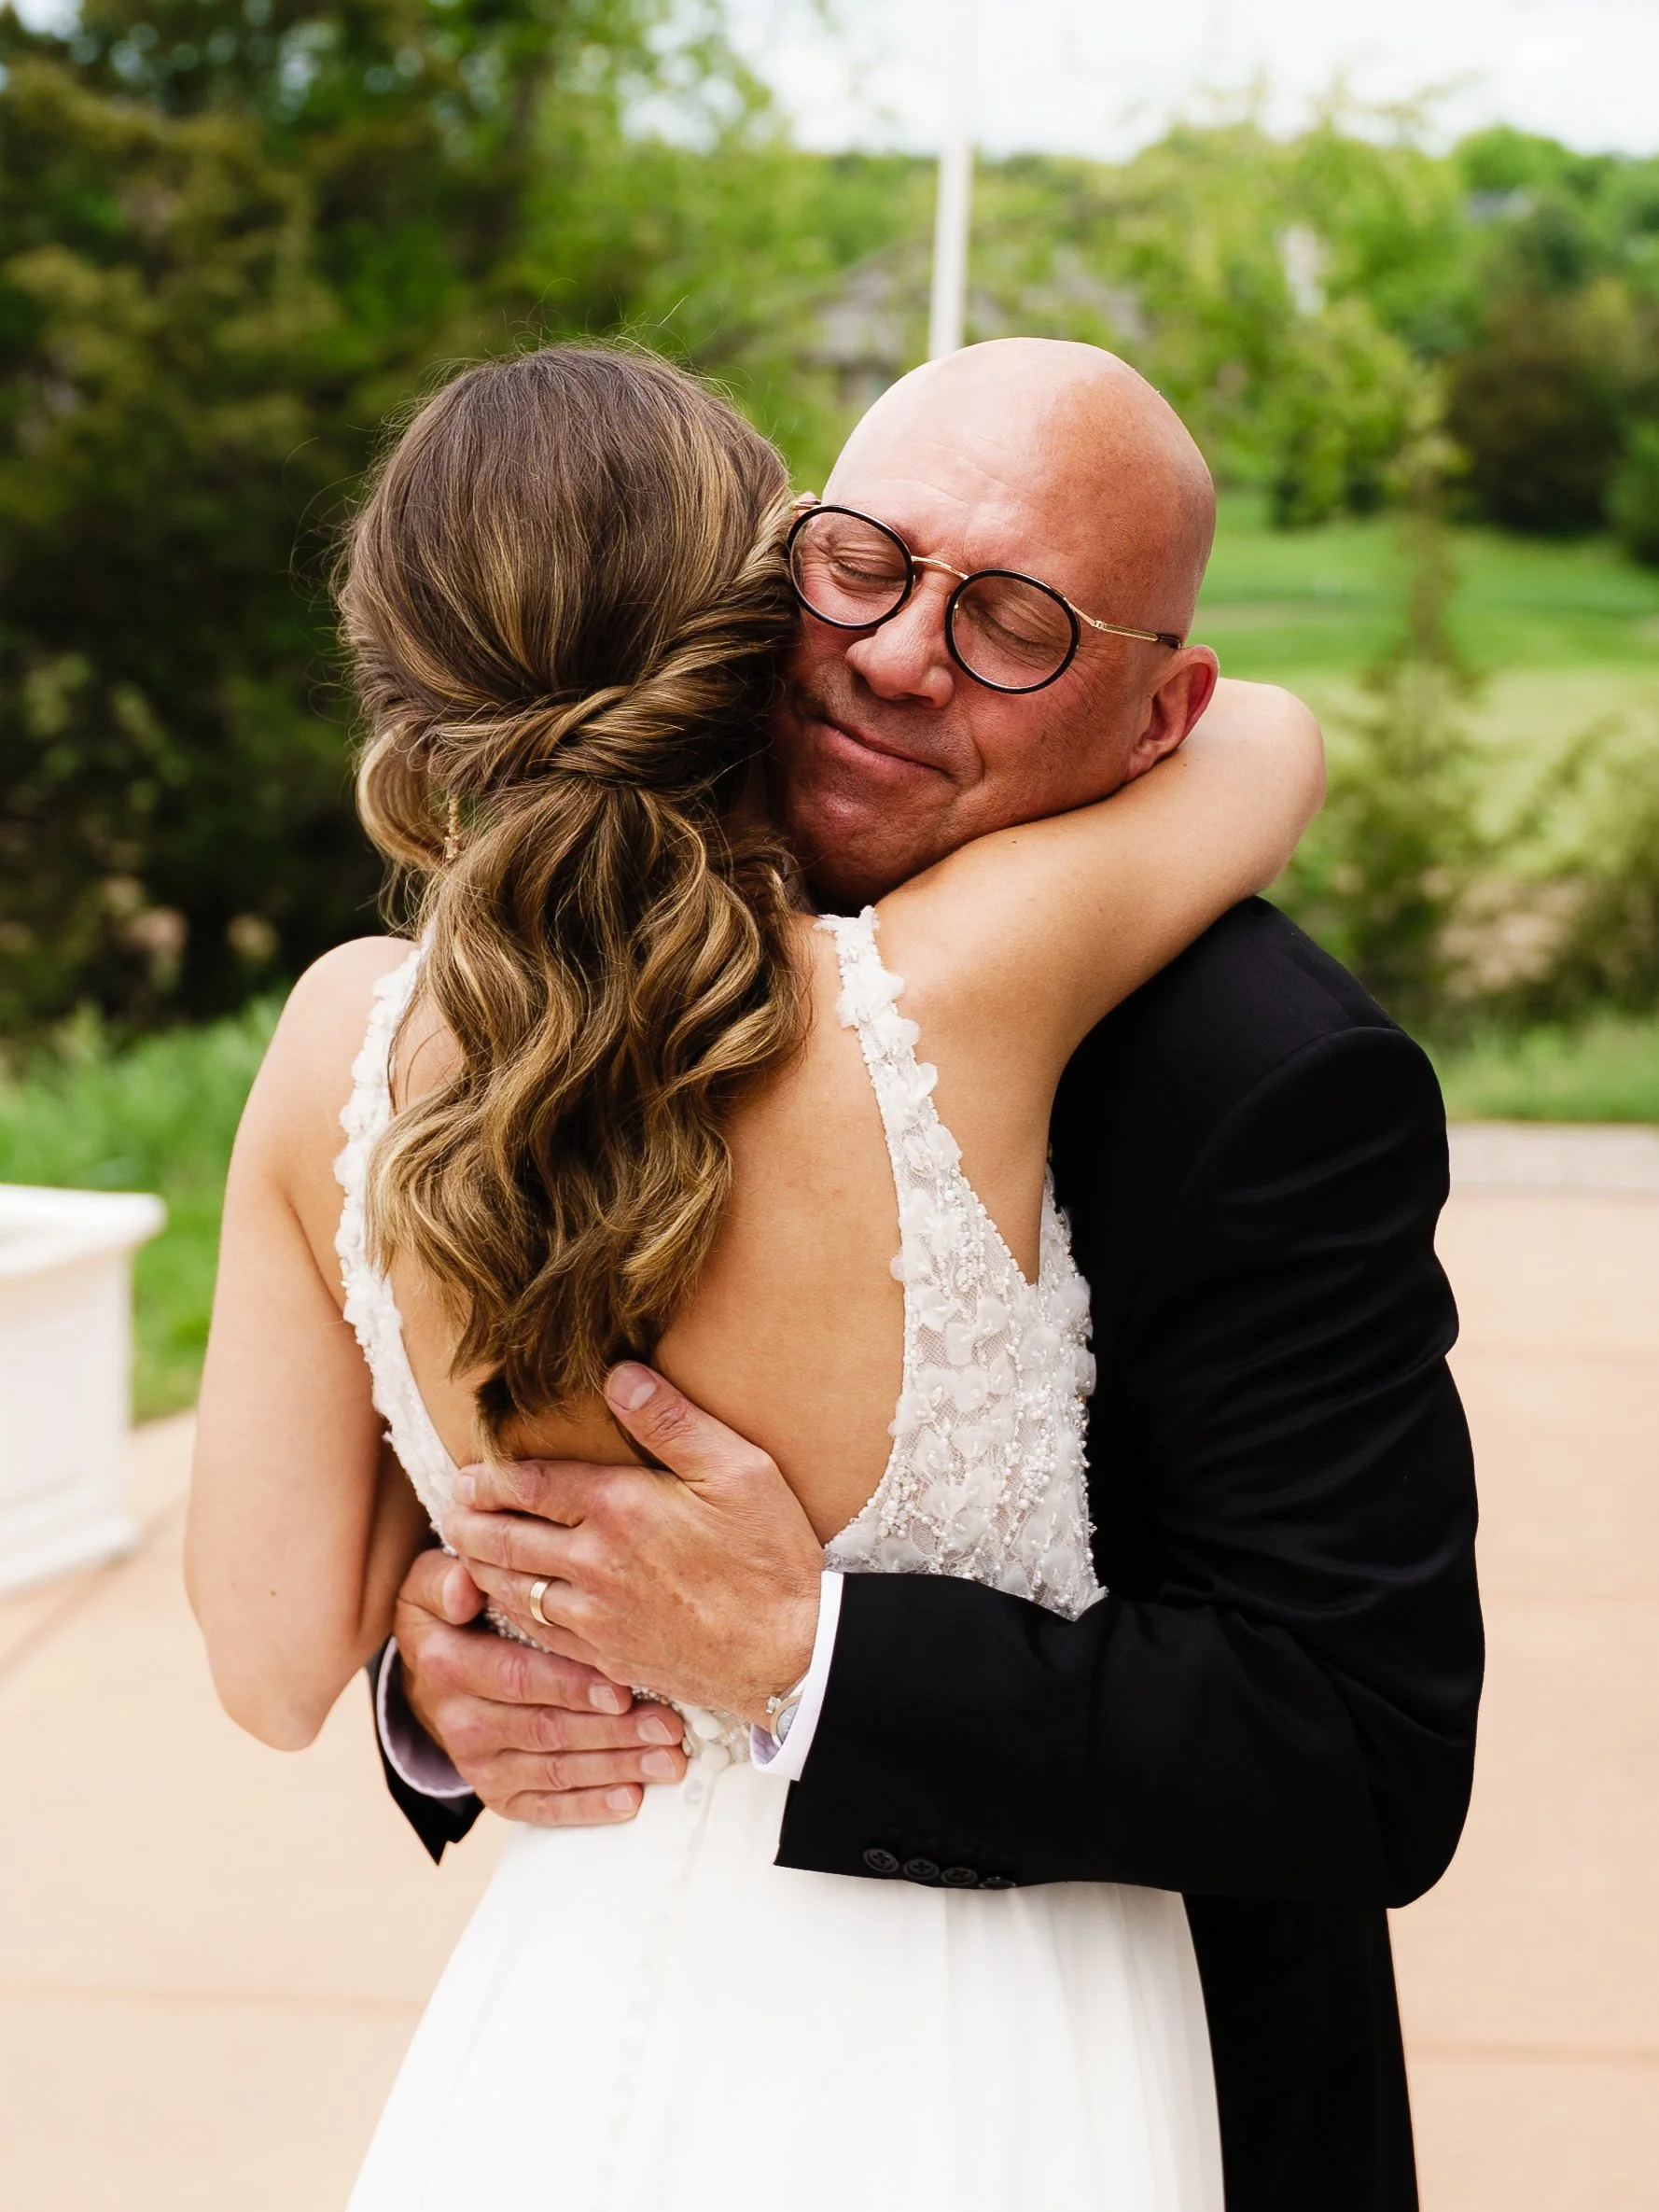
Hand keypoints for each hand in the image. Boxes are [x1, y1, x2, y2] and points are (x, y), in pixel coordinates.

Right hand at [392, 1546, 687, 1824]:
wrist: (429, 1672)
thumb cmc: (451, 1614)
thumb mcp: (433, 1584)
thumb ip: (446, 1579)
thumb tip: (464, 1587)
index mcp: (448, 1664)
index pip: (518, 1677)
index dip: (572, 1685)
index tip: (623, 1689)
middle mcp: (459, 1720)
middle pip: (547, 1728)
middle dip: (613, 1730)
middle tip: (668, 1726)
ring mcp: (477, 1762)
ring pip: (555, 1769)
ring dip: (615, 1767)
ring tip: (667, 1759)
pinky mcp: (496, 1792)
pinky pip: (544, 1806)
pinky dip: (589, 1807)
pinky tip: (631, 1800)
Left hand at [441, 1363, 822, 1727]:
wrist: (790, 1654)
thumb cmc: (771, 1554)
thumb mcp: (737, 1468)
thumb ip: (671, 1420)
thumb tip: (618, 1374)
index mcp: (619, 1506)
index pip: (530, 1484)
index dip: (490, 1477)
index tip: (466, 1473)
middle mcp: (593, 1562)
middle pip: (505, 1538)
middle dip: (468, 1521)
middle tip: (449, 1509)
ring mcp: (594, 1616)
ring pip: (511, 1589)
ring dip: (480, 1566)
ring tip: (465, 1551)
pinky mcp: (606, 1658)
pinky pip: (537, 1635)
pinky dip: (510, 1615)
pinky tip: (509, 1605)